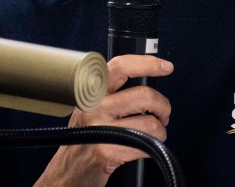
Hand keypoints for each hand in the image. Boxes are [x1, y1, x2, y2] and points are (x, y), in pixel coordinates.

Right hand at [35, 55, 173, 186]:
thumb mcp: (91, 106)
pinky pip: (146, 144)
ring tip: (154, 134)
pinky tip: (144, 147)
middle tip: (163, 113)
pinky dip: (154, 146)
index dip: (147, 63)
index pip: (121, 66)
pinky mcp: (107, 151)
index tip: (166, 66)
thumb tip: (149, 78)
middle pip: (144, 95)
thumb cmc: (86, 136)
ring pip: (150, 122)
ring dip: (160, 131)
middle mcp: (92, 106)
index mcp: (90, 91)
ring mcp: (99, 129)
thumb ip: (112, 90)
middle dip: (163, 106)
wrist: (68, 171)